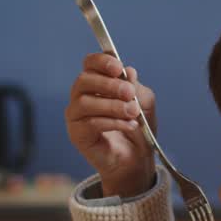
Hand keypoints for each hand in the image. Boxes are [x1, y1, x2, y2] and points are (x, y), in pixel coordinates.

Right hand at [65, 52, 157, 197]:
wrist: (136, 159)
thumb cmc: (137, 129)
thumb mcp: (144, 103)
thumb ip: (136, 88)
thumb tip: (129, 72)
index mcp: (96, 83)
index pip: (89, 64)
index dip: (101, 61)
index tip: (118, 68)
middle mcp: (81, 96)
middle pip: (84, 80)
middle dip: (109, 85)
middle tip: (129, 93)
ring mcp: (76, 116)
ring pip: (85, 102)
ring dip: (112, 105)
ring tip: (132, 113)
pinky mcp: (76, 134)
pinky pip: (90, 123)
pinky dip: (113, 122)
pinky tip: (129, 125)